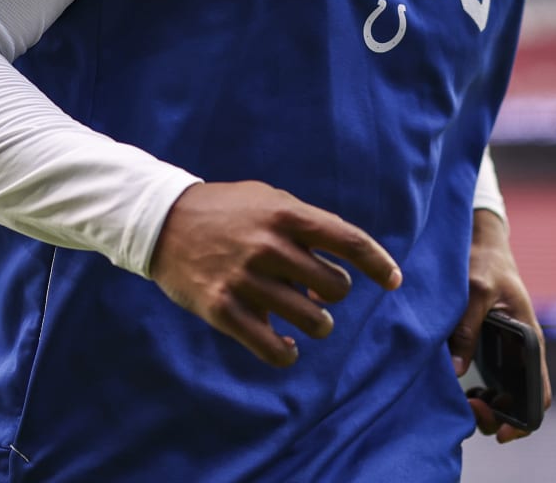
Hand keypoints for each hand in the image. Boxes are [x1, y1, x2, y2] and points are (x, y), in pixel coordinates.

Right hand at [148, 181, 401, 367]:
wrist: (161, 222)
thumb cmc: (226, 211)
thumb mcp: (268, 201)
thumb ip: (305, 229)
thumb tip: (333, 277)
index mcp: (285, 215)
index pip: (349, 241)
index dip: (379, 264)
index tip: (394, 281)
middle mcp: (269, 247)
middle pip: (335, 287)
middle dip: (334, 294)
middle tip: (316, 292)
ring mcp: (246, 280)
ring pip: (313, 320)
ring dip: (317, 324)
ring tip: (306, 318)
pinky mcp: (224, 311)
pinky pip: (274, 349)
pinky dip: (289, 354)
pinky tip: (288, 346)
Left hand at [451, 210, 549, 442]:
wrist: (481, 241)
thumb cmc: (485, 262)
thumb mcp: (475, 290)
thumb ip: (466, 328)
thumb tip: (455, 371)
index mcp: (530, 342)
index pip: (539, 396)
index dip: (523, 422)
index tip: (499, 431)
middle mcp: (522, 353)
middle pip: (518, 404)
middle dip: (496, 417)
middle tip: (470, 410)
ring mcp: (506, 352)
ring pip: (502, 395)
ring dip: (484, 406)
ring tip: (462, 399)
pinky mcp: (488, 347)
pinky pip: (487, 379)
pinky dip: (474, 391)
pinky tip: (456, 385)